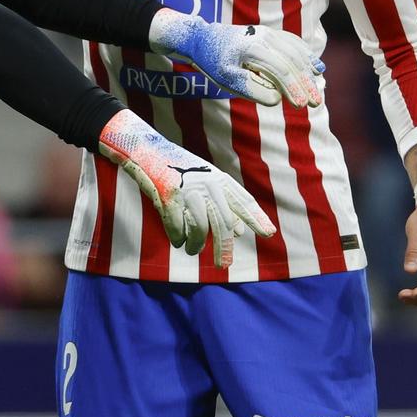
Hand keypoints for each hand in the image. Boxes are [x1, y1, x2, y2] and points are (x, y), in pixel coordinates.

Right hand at [97, 111, 273, 267]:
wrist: (147, 151)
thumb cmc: (179, 171)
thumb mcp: (206, 182)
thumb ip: (224, 204)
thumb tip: (240, 232)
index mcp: (219, 179)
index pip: (243, 201)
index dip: (256, 217)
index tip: (269, 232)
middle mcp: (208, 184)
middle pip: (223, 222)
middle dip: (224, 247)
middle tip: (224, 264)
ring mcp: (189, 191)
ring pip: (201, 229)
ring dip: (197, 245)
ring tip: (192, 250)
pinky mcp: (170, 198)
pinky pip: (179, 229)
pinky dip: (179, 239)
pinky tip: (178, 242)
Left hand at [149, 10, 323, 106]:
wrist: (204, 38)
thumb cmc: (214, 62)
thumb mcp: (227, 80)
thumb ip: (253, 89)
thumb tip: (277, 98)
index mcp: (253, 49)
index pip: (281, 71)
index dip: (293, 89)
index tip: (302, 105)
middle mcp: (265, 37)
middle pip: (293, 62)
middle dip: (306, 83)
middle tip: (316, 102)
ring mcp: (269, 33)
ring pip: (296, 52)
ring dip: (309, 72)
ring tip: (319, 89)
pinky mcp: (271, 34)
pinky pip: (294, 44)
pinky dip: (307, 56)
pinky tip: (317, 67)